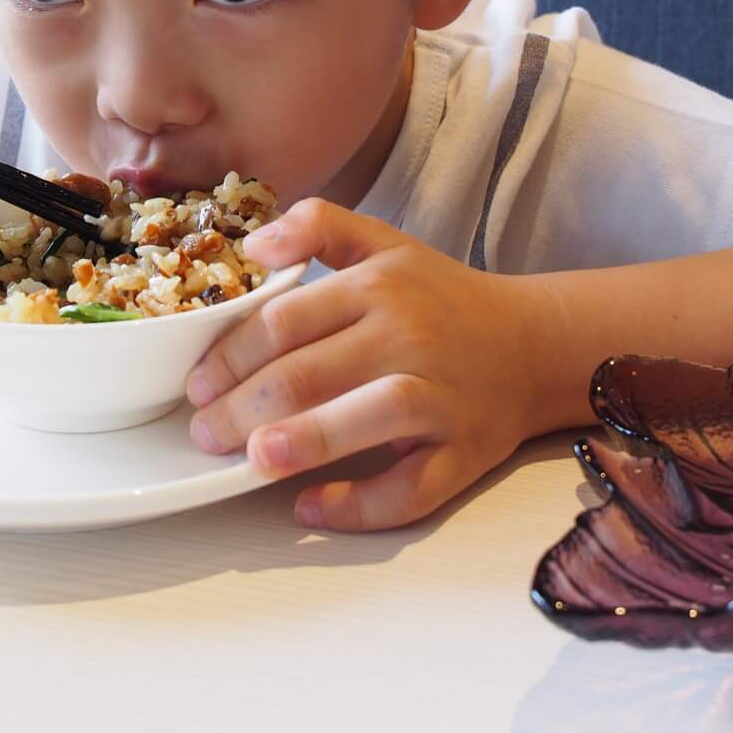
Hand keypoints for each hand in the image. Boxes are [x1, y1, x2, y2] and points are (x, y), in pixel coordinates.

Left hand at [185, 199, 545, 530]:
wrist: (534, 345)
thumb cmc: (442, 299)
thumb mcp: (385, 243)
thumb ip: (319, 226)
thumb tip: (252, 246)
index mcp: (381, 286)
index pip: (286, 319)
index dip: (231, 355)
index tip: (197, 384)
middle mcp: (410, 337)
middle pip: (311, 371)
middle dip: (244, 406)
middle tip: (204, 432)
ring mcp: (440, 397)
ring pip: (368, 418)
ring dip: (304, 441)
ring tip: (252, 460)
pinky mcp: (463, 452)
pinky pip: (412, 487)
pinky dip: (360, 504)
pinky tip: (310, 506)